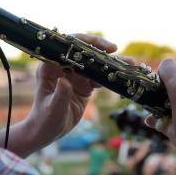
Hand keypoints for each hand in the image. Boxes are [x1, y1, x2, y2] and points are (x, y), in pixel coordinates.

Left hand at [19, 33, 117, 150]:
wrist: (46, 132)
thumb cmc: (44, 120)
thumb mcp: (53, 109)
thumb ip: (60, 95)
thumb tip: (65, 80)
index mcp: (50, 66)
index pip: (68, 46)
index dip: (86, 42)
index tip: (103, 48)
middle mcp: (62, 67)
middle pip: (84, 52)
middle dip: (103, 51)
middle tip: (119, 52)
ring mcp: (75, 75)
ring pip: (95, 64)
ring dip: (112, 64)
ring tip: (131, 64)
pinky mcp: (84, 85)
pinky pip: (99, 77)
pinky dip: (111, 77)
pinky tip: (125, 77)